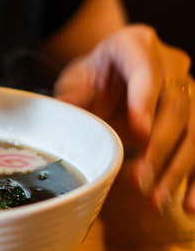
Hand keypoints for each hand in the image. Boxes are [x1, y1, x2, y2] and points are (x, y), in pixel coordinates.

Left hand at [54, 24, 193, 215]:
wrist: (111, 73)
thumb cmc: (92, 77)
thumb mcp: (76, 79)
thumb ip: (74, 93)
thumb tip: (68, 104)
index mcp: (136, 44)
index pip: (146, 71)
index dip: (145, 102)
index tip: (139, 133)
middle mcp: (172, 64)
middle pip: (176, 107)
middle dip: (159, 148)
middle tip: (139, 181)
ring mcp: (189, 89)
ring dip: (179, 170)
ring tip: (160, 202)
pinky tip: (188, 205)